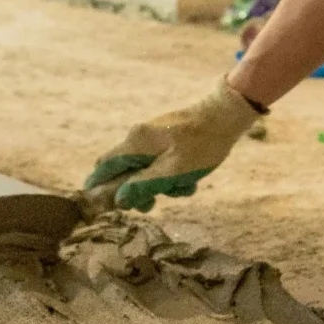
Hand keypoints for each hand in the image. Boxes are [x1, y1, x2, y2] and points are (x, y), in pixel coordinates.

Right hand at [83, 79, 261, 211]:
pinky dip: (169, 175)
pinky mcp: (164, 138)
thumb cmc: (201, 145)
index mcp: (136, 143)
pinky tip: (189, 180)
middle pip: (122, 171)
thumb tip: (118, 199)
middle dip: (135, 190)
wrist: (225, 117)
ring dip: (158, 184)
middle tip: (151, 205)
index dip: (98, 187)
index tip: (102, 206)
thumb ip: (143, 185)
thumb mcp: (173, 171)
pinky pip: (158, 162)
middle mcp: (138, 137)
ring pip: (143, 169)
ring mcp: (151, 137)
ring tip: (182, 189)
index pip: (104, 166)